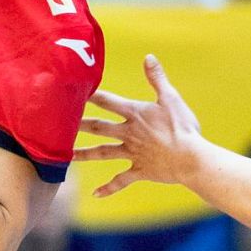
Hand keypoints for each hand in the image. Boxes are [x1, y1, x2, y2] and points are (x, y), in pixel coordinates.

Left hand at [74, 55, 208, 196]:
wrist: (193, 159)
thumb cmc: (184, 128)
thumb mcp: (171, 99)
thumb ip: (157, 79)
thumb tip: (148, 57)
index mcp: (135, 114)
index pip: (107, 101)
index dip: (90, 95)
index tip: (70, 91)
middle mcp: (129, 133)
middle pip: (98, 127)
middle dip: (78, 124)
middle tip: (58, 124)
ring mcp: (132, 153)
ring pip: (103, 153)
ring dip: (85, 154)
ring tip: (67, 157)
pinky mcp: (140, 170)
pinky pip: (121, 180)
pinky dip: (108, 188)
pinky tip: (95, 194)